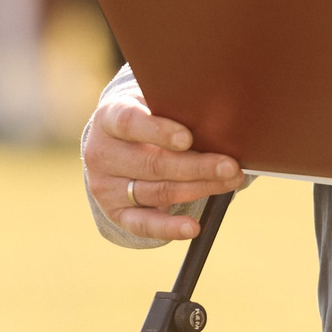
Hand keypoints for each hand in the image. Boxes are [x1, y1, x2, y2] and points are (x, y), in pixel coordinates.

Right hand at [84, 99, 245, 242]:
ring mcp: (106, 187)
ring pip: (157, 191)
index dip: (158, 131)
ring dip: (198, 189)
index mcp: (108, 118)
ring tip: (230, 182)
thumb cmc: (148, 117)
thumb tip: (216, 121)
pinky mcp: (116, 213)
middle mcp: (101, 154)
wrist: (116, 144)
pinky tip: (192, 228)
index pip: (129, 123)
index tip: (187, 139)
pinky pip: (143, 224)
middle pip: (152, 163)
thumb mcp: (152, 103)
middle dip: (196, 166)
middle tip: (230, 165)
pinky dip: (169, 228)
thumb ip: (174, 109)